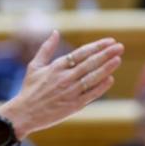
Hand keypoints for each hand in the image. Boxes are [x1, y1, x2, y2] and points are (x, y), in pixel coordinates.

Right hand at [0, 31, 123, 138]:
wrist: (24, 113)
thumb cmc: (29, 89)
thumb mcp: (35, 66)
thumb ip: (46, 48)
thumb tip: (55, 32)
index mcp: (56, 67)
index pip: (81, 53)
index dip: (97, 46)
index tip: (110, 41)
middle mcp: (64, 78)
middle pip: (89, 63)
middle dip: (106, 54)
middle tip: (120, 46)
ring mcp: (70, 92)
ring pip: (92, 78)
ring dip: (106, 68)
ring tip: (118, 59)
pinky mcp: (73, 106)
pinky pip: (90, 95)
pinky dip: (100, 87)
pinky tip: (110, 79)